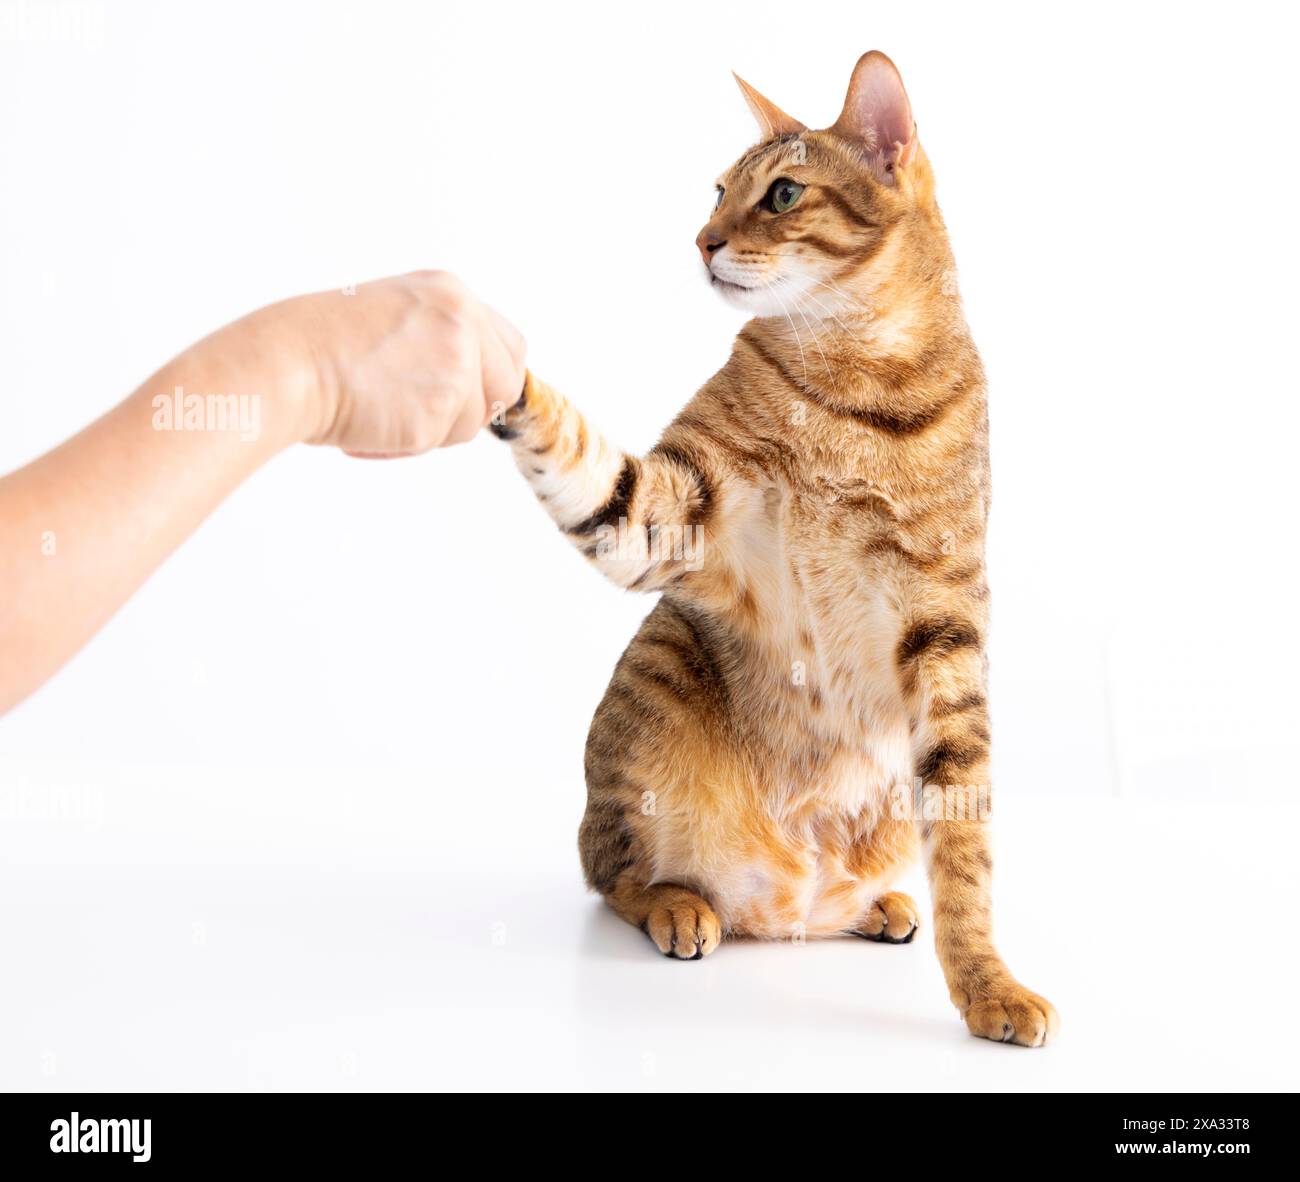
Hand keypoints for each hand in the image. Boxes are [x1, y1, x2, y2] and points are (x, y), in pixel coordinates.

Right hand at [231, 271, 526, 455]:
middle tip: (425, 410)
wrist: (288, 361)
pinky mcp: (438, 410)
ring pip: (471, 422)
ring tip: (381, 408)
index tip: (468, 394)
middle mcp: (463, 323)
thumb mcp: (398, 314)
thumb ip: (442, 336)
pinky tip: (370, 421)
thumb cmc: (325, 343)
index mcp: (452, 294)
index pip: (510, 347)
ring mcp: (455, 366)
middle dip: (472, 408)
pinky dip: (405, 444)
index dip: (491, 377)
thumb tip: (476, 383)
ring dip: (432, 429)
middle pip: (505, 386)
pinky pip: (437, 443)